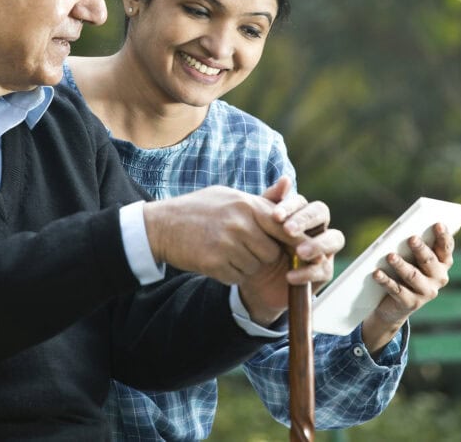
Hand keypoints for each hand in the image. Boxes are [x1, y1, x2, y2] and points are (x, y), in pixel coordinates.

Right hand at [142, 178, 343, 323]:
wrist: (162, 225)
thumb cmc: (200, 209)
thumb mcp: (230, 196)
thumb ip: (262, 199)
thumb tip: (288, 184)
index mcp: (247, 205)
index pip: (285, 227)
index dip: (293, 241)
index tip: (298, 250)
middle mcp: (240, 223)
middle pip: (272, 253)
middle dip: (263, 256)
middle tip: (246, 249)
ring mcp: (227, 244)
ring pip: (255, 267)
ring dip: (246, 265)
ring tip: (227, 251)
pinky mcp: (215, 263)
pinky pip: (237, 277)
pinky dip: (231, 274)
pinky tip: (216, 260)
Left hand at [239, 179, 343, 323]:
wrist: (255, 285)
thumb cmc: (258, 249)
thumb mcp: (257, 227)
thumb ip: (267, 203)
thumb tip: (285, 179)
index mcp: (299, 214)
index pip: (302, 202)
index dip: (291, 207)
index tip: (275, 216)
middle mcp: (316, 227)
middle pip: (322, 213)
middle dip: (306, 220)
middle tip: (288, 230)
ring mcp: (324, 249)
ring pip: (335, 238)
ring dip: (318, 244)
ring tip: (299, 253)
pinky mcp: (324, 272)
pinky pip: (324, 270)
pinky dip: (308, 272)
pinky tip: (290, 276)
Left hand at [360, 222, 453, 355]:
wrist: (395, 305)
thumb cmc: (404, 270)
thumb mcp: (411, 257)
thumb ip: (413, 245)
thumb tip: (404, 232)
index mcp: (442, 262)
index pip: (446, 247)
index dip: (443, 236)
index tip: (437, 224)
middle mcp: (439, 278)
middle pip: (429, 260)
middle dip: (421, 249)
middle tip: (412, 238)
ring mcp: (426, 292)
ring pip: (413, 276)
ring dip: (401, 265)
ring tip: (390, 256)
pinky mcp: (410, 303)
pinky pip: (397, 290)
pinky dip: (385, 280)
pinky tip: (376, 273)